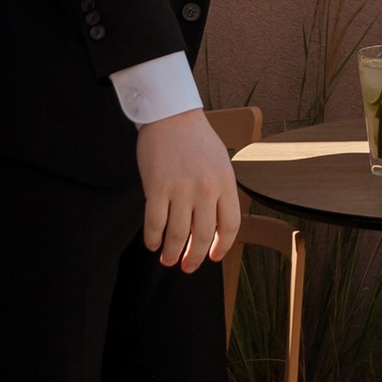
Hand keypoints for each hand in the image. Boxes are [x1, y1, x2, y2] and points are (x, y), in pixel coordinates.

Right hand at [136, 109, 241, 272]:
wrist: (170, 114)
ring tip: (167, 259)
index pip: (229, 226)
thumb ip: (220, 193)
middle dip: (194, 258)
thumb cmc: (196, 140)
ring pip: (177, 235)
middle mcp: (206, 189)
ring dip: (171, 253)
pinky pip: (154, 223)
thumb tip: (215, 227)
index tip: (212, 256)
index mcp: (225, 183)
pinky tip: (152, 244)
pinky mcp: (156, 187)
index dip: (221, 247)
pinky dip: (153, 239)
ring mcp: (180, 189)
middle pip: (202, 237)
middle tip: (187, 266)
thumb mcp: (220, 164)